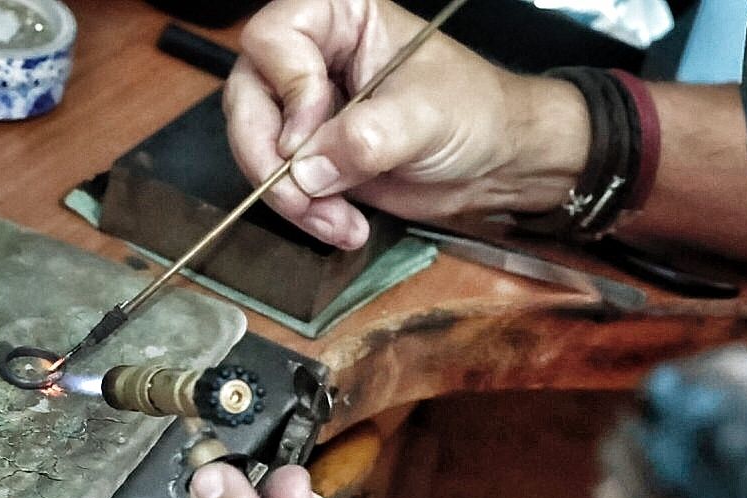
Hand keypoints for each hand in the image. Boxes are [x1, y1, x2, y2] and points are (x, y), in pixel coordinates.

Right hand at [224, 0, 587, 248]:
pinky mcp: (317, 155)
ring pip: (259, 147)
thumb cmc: (475, 111)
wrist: (497, 159)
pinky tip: (343, 227)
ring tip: (337, 223)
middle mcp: (313, 57)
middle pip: (249, 97)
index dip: (286, 90)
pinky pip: (285, 184)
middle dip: (270, 158)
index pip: (273, 40)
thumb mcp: (425, 117)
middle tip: (302, 197)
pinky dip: (307, 212)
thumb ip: (365, 138)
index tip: (311, 134)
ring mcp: (309, 109)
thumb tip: (307, 168)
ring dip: (290, 196)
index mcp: (339, 17)